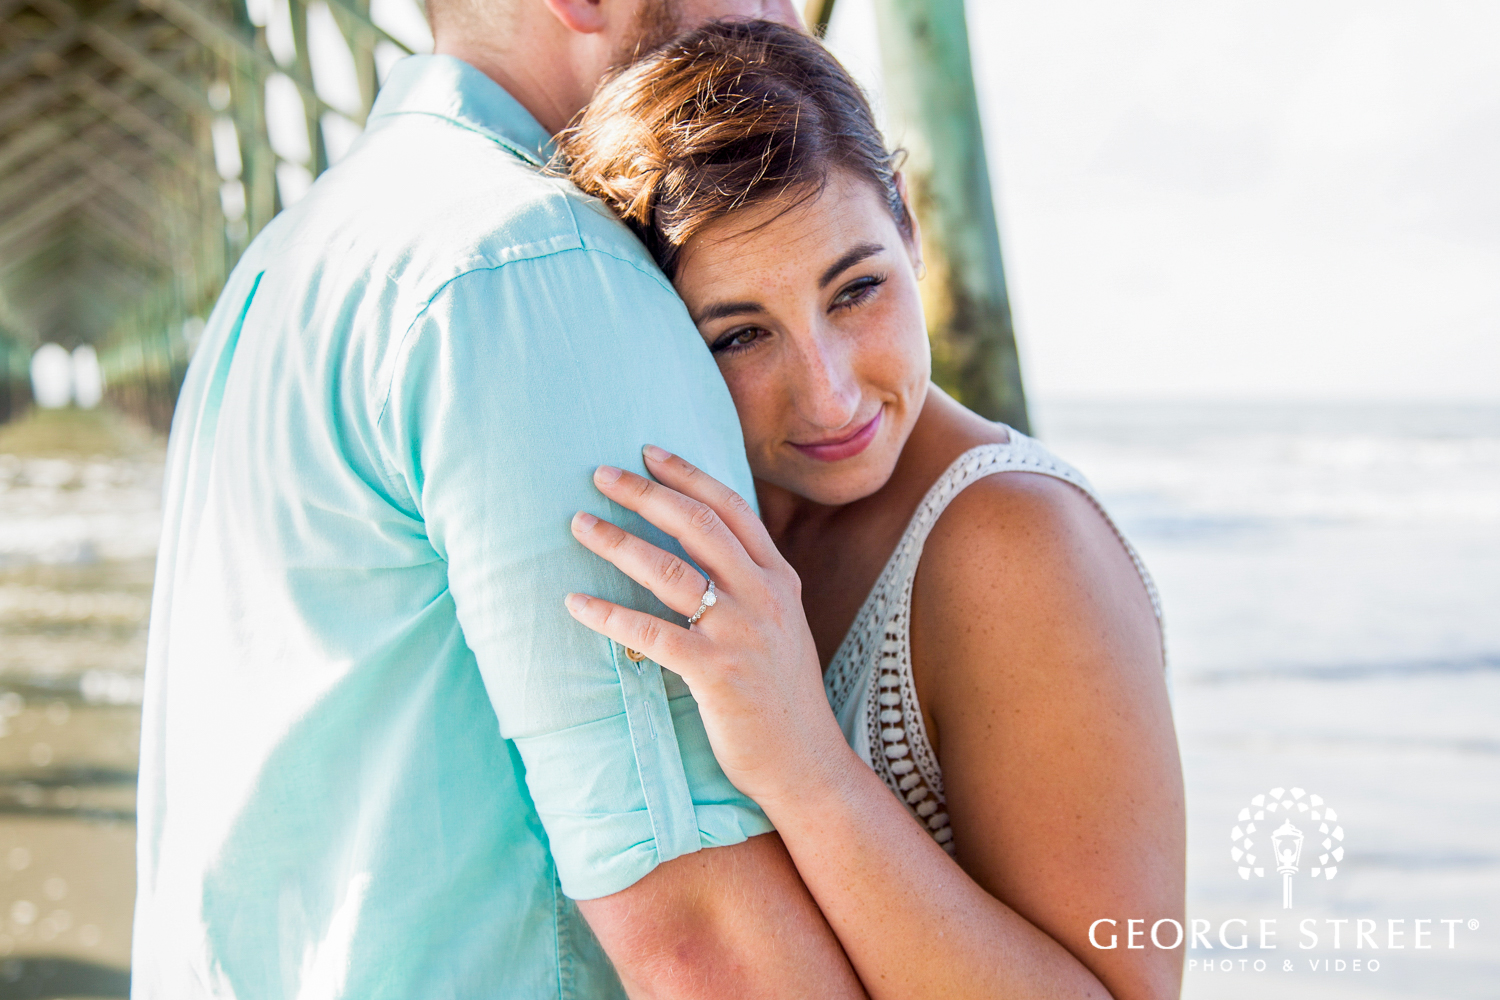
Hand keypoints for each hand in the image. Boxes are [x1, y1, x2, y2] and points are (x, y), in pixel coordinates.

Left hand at [564, 445, 850, 807]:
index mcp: (779, 578)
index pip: (731, 508)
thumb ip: (752, 585)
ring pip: (669, 569)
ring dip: (617, 541)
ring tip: (579, 524)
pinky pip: (651, 633)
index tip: (648, 451)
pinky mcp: (716, 672)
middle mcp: (764, 595)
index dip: (687, 474)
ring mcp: (741, 632)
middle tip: (600, 474)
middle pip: (696, 524)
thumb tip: (706, 553)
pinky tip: (575, 602)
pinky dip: (608, 614)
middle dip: (644, 493)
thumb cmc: (781, 697)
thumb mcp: (781, 625)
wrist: (806, 762)